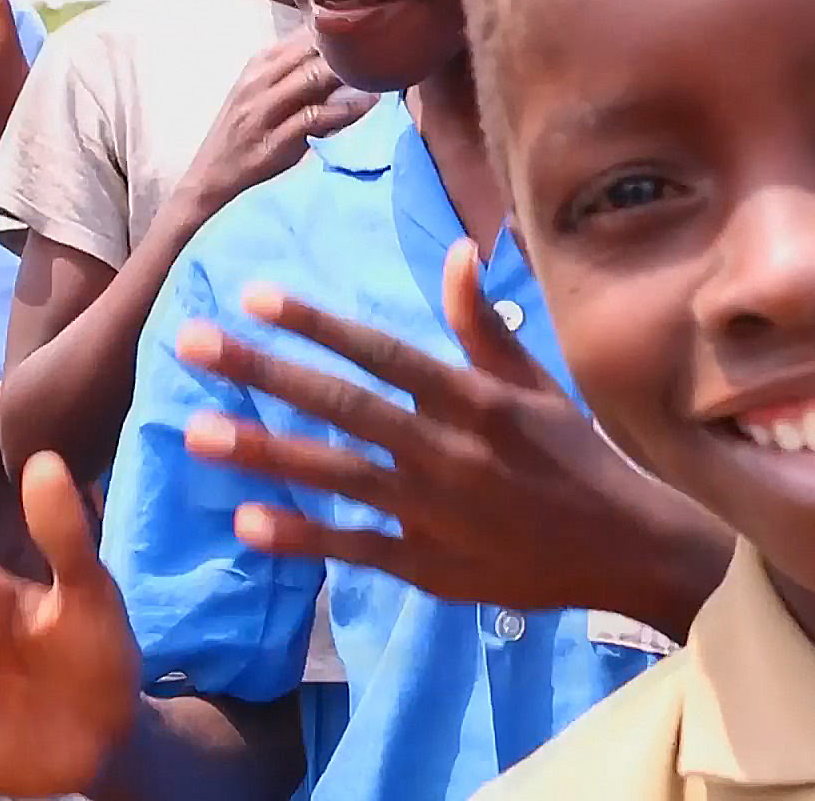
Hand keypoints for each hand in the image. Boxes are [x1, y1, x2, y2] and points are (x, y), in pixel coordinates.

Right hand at [166, 30, 376, 223]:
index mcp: (258, 65)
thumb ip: (295, 75)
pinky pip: (313, 117)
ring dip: (349, 73)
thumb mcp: (261, 95)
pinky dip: (344, 110)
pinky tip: (368, 105)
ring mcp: (262, 110)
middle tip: (386, 46)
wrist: (209, 180)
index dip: (340, 31)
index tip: (375, 30)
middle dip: (349, 47)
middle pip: (309, 50)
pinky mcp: (272, 141)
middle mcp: (258, 81)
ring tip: (382, 70)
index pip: (303, 34)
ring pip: (311, 77)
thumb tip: (343, 57)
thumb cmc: (243, 136)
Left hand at [177, 240, 729, 630]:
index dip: (315, 323)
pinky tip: (247, 520)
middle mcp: (444, 448)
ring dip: (263, 452)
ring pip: (334, 474)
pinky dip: (302, 536)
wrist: (623, 545)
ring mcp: (431, 509)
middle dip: (261, 373)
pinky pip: (354, 546)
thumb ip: (484, 323)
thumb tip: (456, 250)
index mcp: (471, 397)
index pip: (379, 350)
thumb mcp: (536, 382)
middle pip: (339, 404)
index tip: (254, 295)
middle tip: (192, 345)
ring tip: (196, 433)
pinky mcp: (427, 563)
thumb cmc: (574, 453)